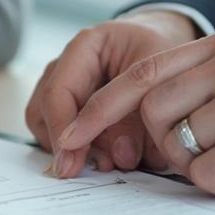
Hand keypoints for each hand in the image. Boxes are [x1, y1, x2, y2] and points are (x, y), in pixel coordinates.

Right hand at [25, 11, 197, 175]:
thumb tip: (121, 156)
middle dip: (68, 145)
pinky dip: (82, 148)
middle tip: (96, 167)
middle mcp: (68, 65)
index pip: (57, 91)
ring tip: (108, 161)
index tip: (71, 163)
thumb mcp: (159, 80)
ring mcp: (67, 87)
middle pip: (43, 111)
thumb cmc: (164, 54)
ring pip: (47, 126)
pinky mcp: (75, 108)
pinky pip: (65, 133)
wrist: (170, 51)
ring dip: (73, 148)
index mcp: (86, 46)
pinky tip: (107, 155)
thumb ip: (140, 118)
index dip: (62, 130)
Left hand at [57, 29, 214, 196]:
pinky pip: (208, 172)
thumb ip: (204, 85)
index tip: (68, 137)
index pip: (139, 74)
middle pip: (148, 111)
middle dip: (154, 146)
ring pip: (175, 142)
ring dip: (191, 167)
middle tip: (189, 160)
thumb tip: (144, 119)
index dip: (97, 108)